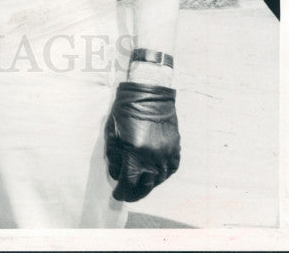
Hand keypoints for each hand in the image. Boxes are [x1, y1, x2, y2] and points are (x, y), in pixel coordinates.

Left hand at [104, 81, 179, 201]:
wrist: (149, 95)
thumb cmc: (125, 111)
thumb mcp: (113, 132)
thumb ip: (114, 157)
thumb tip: (117, 175)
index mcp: (134, 154)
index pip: (128, 183)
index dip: (121, 192)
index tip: (117, 194)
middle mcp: (153, 158)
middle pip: (144, 186)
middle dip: (134, 193)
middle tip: (128, 194)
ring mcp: (166, 155)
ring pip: (158, 180)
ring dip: (148, 185)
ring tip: (139, 184)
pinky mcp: (175, 150)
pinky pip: (169, 170)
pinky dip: (161, 175)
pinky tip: (154, 174)